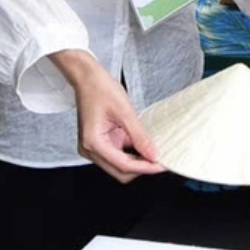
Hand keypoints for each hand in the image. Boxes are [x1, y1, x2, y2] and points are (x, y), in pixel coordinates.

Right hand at [61, 54, 162, 181]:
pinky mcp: (100, 143)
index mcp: (93, 143)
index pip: (123, 165)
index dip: (145, 168)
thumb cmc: (101, 89)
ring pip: (119, 165)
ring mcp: (94, 148)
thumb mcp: (125, 112)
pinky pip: (118, 155)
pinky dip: (132, 153)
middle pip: (120, 171)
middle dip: (141, 168)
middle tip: (161, 160)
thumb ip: (139, 136)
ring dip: (137, 162)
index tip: (162, 165)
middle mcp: (90, 150)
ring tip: (155, 152)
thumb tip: (153, 155)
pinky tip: (144, 146)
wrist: (87, 78)